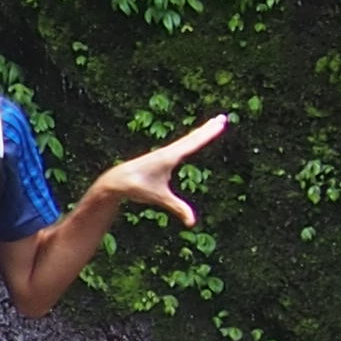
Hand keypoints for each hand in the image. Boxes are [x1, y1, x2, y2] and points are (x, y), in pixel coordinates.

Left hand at [84, 113, 233, 227]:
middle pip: (193, 137)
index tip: (220, 123)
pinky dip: (191, 139)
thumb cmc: (138, 187)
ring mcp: (165, 152)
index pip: (193, 143)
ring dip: (201, 131)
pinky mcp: (161, 156)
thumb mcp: (159, 198)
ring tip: (213, 123)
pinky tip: (194, 139)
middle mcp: (168, 151)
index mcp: (169, 157)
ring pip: (187, 139)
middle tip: (223, 117)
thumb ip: (177, 208)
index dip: (208, 134)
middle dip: (208, 128)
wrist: (117, 180)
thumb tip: (192, 223)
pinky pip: (181, 144)